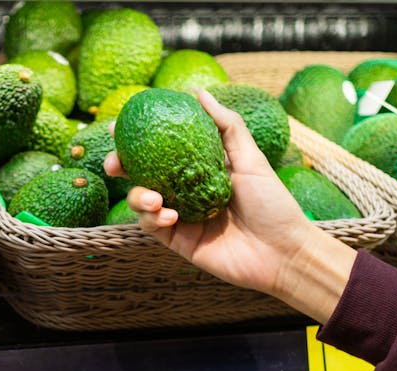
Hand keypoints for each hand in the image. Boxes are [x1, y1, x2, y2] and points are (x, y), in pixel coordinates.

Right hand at [104, 89, 356, 322]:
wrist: (282, 252)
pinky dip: (153, 218)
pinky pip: (152, 227)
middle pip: (142, 174)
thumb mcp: (250, 158)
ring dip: (138, 196)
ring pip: (141, 202)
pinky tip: (171, 215)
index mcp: (199, 168)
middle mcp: (185, 191)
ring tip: (154, 199)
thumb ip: (226, 126)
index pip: (161, 149)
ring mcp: (180, 217)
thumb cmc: (273, 204)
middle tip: (114, 164)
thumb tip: (198, 93)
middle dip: (121, 167)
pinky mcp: (178, 242)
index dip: (136, 139)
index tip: (119, 127)